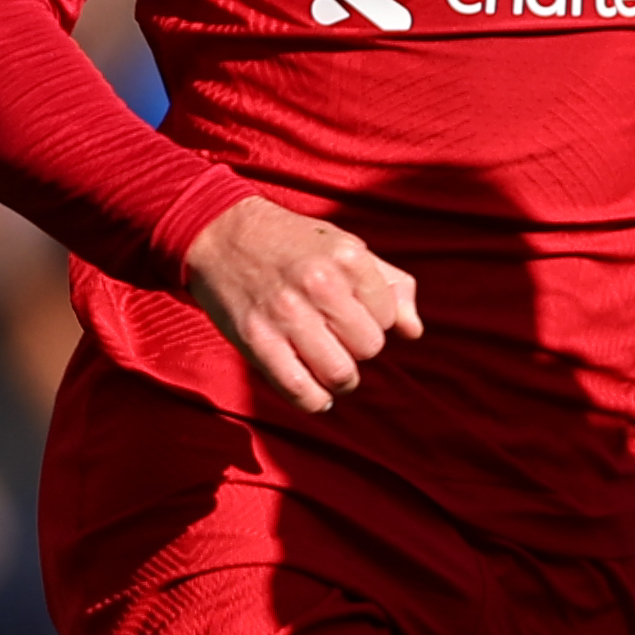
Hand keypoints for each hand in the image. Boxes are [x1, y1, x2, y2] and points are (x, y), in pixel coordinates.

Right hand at [184, 195, 421, 412]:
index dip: (373, 320)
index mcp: (347, 257)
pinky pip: (299, 389)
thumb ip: (391, 285)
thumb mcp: (346, 247)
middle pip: (368, 348)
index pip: (387, 318)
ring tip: (329, 366)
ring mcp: (286, 314)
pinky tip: (317, 395)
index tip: (349, 313)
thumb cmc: (292, 244)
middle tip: (336, 338)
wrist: (220, 234)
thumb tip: (414, 332)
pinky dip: (314, 401)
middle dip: (358, 349)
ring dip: (340, 378)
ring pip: (341, 373)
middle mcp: (319, 284)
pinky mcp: (256, 340)